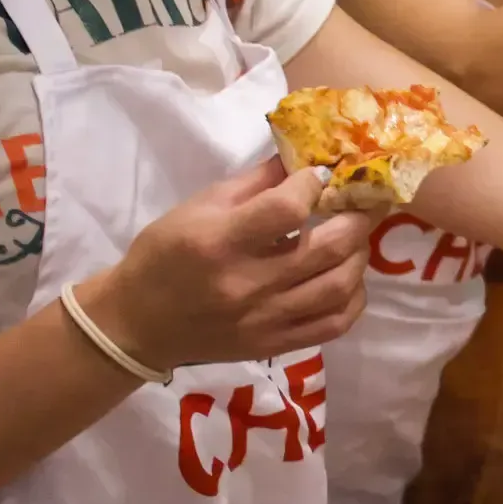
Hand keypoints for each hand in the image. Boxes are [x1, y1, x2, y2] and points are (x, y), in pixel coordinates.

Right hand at [82, 159, 373, 370]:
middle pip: (327, 248)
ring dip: (360, 256)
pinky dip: (354, 298)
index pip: (287, 209)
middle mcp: (247, 283)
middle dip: (357, 218)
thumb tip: (302, 158)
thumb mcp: (198, 207)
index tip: (320, 176)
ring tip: (357, 238)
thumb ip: (254, 183)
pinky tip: (350, 278)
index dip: (313, 186)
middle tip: (365, 203)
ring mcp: (265, 319)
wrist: (138, 323)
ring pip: (339, 286)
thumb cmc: (165, 255)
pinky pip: (335, 324)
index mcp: (220, 242)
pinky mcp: (275, 344)